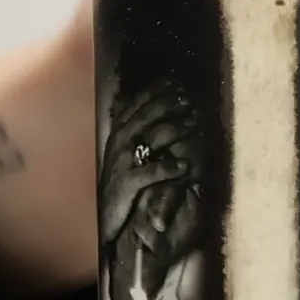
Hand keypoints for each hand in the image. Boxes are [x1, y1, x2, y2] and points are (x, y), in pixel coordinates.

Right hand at [98, 83, 202, 249]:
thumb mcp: (124, 154)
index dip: (156, 92)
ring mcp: (123, 162)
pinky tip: (185, 166)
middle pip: (145, 116)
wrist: (105, 216)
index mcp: (118, 134)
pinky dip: (168, 169)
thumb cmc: (119, 184)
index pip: (137, 105)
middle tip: (189, 99)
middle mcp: (119, 143)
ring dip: (174, 130)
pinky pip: (150, 173)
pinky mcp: (128, 184)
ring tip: (194, 124)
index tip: (176, 82)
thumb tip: (152, 112)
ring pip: (150, 139)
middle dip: (168, 105)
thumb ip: (135, 134)